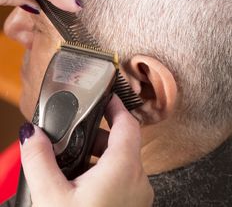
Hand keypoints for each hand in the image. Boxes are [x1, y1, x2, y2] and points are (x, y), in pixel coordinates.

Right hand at [20, 96, 153, 206]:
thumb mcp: (51, 197)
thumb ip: (39, 160)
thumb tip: (31, 135)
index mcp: (123, 168)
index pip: (128, 123)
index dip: (117, 106)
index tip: (106, 96)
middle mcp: (138, 180)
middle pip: (124, 141)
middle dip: (100, 132)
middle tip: (78, 131)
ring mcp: (137, 196)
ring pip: (123, 160)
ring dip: (100, 153)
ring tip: (75, 158)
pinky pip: (122, 178)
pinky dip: (105, 171)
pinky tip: (82, 183)